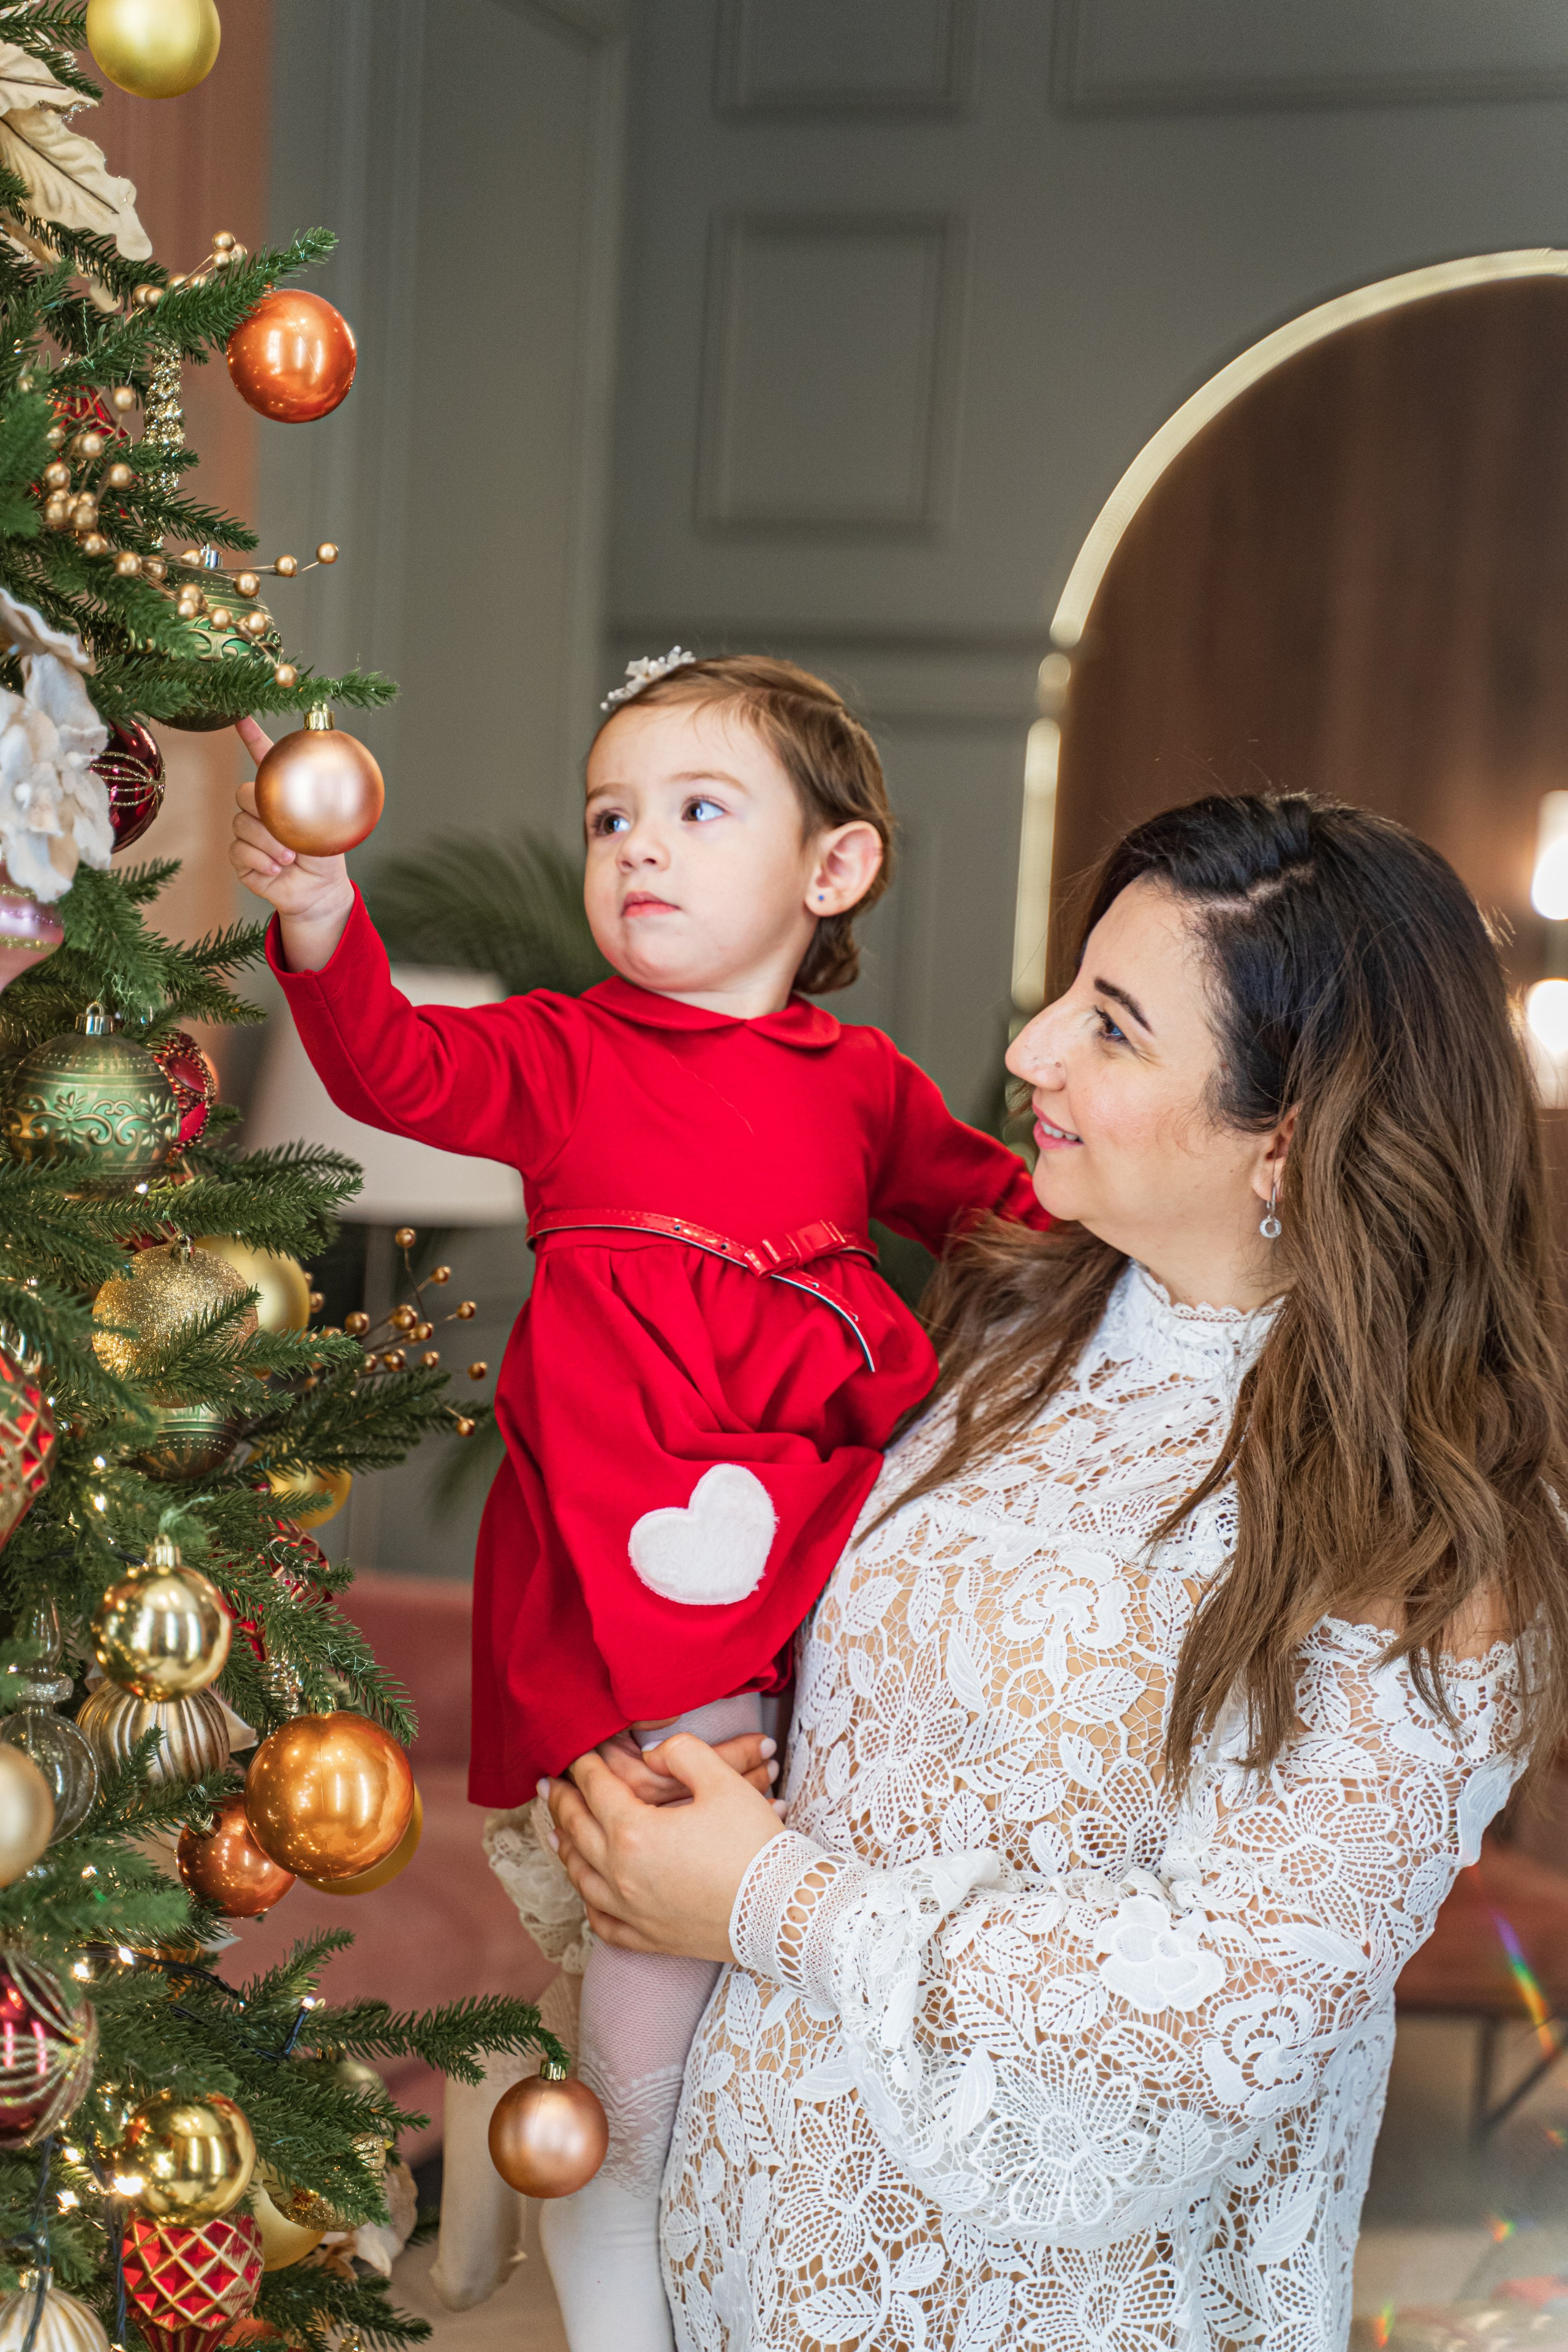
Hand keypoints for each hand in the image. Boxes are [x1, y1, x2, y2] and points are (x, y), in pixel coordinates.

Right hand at [231, 716, 353, 967]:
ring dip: (268, 842)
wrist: (317, 892)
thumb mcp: (329, 826)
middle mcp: (259, 809)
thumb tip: (334, 776)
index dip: (253, 738)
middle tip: (289, 834)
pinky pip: (238, 849)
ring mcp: (247, 831)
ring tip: (289, 857)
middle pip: (243, 792)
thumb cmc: (323, 855)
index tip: (242, 718)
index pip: (264, 760)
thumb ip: (323, 802)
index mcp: (281, 795)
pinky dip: (260, 859)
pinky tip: (277, 868)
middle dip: (264, 813)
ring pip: (240, 824)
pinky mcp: (239, 855)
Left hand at [546, 1733, 784, 1961]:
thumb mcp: (723, 1781)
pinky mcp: (647, 1938)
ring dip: (564, 1849)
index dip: (583, 1765)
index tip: (574, 1751)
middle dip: (561, 1802)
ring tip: (556, 1832)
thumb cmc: (754, 1845)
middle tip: (548, 1785)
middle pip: (577, 1830)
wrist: (783, 1911)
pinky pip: (601, 1922)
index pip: (596, 1789)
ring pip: (580, 1877)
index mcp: (634, 1831)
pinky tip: (587, 1891)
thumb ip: (682, 1752)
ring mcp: (630, 1912)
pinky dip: (587, 1902)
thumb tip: (652, 1753)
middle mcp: (620, 1875)